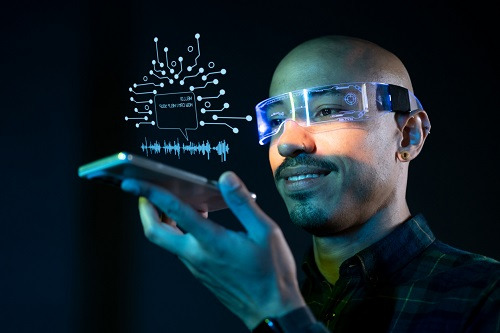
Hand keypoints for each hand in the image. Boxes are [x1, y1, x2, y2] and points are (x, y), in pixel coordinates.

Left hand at [121, 171, 305, 328]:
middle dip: (144, 210)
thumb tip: (226, 179)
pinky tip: (200, 221)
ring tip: (179, 200)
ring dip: (164, 219)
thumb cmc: (271, 272)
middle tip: (144, 191)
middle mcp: (197, 255)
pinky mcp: (200, 272)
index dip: (150, 193)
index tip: (132, 182)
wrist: (271, 309)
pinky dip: (180, 230)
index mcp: (211, 242)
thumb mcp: (265, 231)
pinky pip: (181, 247)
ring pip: (168, 240)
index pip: (173, 212)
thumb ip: (243, 203)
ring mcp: (196, 266)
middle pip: (155, 232)